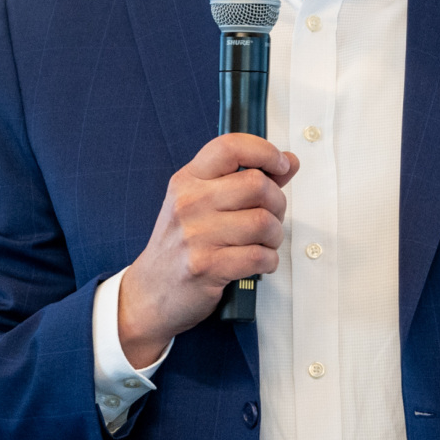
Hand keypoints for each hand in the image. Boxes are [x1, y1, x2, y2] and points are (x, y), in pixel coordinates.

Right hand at [118, 134, 298, 366]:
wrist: (150, 292)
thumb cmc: (180, 246)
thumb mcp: (202, 204)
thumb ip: (246, 180)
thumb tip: (289, 162)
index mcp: (188, 180)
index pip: (230, 147)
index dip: (265, 151)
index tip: (281, 164)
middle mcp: (189, 202)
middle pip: (257, 185)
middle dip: (277, 203)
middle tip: (271, 217)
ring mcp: (196, 235)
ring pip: (263, 221)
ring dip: (274, 236)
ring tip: (263, 243)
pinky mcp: (206, 266)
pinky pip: (259, 256)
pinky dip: (269, 261)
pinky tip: (258, 262)